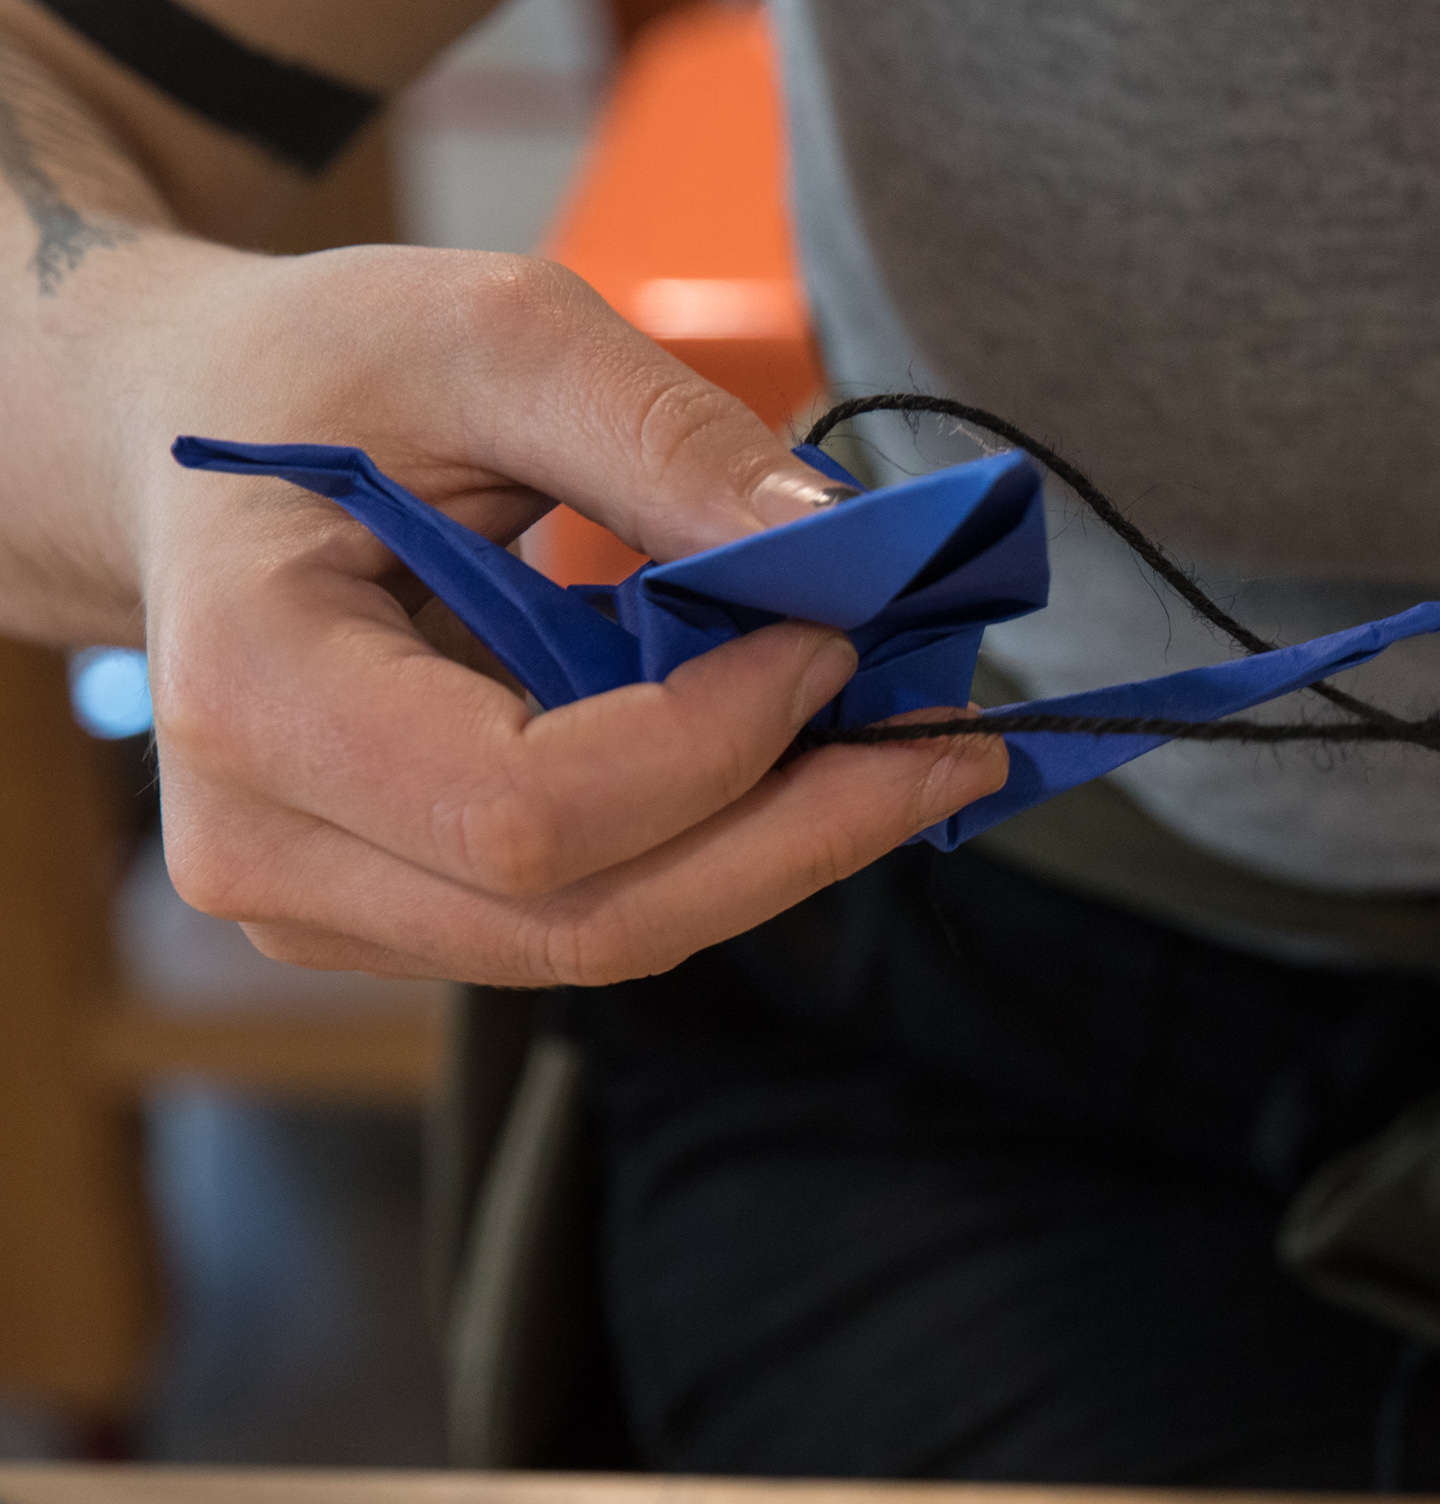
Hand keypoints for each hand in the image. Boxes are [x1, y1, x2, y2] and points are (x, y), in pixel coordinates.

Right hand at [116, 243, 1007, 983]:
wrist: (191, 440)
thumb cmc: (316, 375)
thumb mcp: (486, 333)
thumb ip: (661, 432)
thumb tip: (836, 542)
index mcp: (248, 694)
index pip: (526, 812)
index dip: (714, 748)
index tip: (836, 641)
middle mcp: (263, 846)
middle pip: (589, 919)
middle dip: (799, 832)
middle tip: (952, 739)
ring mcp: (324, 904)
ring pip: (611, 937)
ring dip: (780, 847)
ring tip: (899, 744)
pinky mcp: (398, 913)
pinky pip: (597, 913)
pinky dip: (721, 842)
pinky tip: (798, 758)